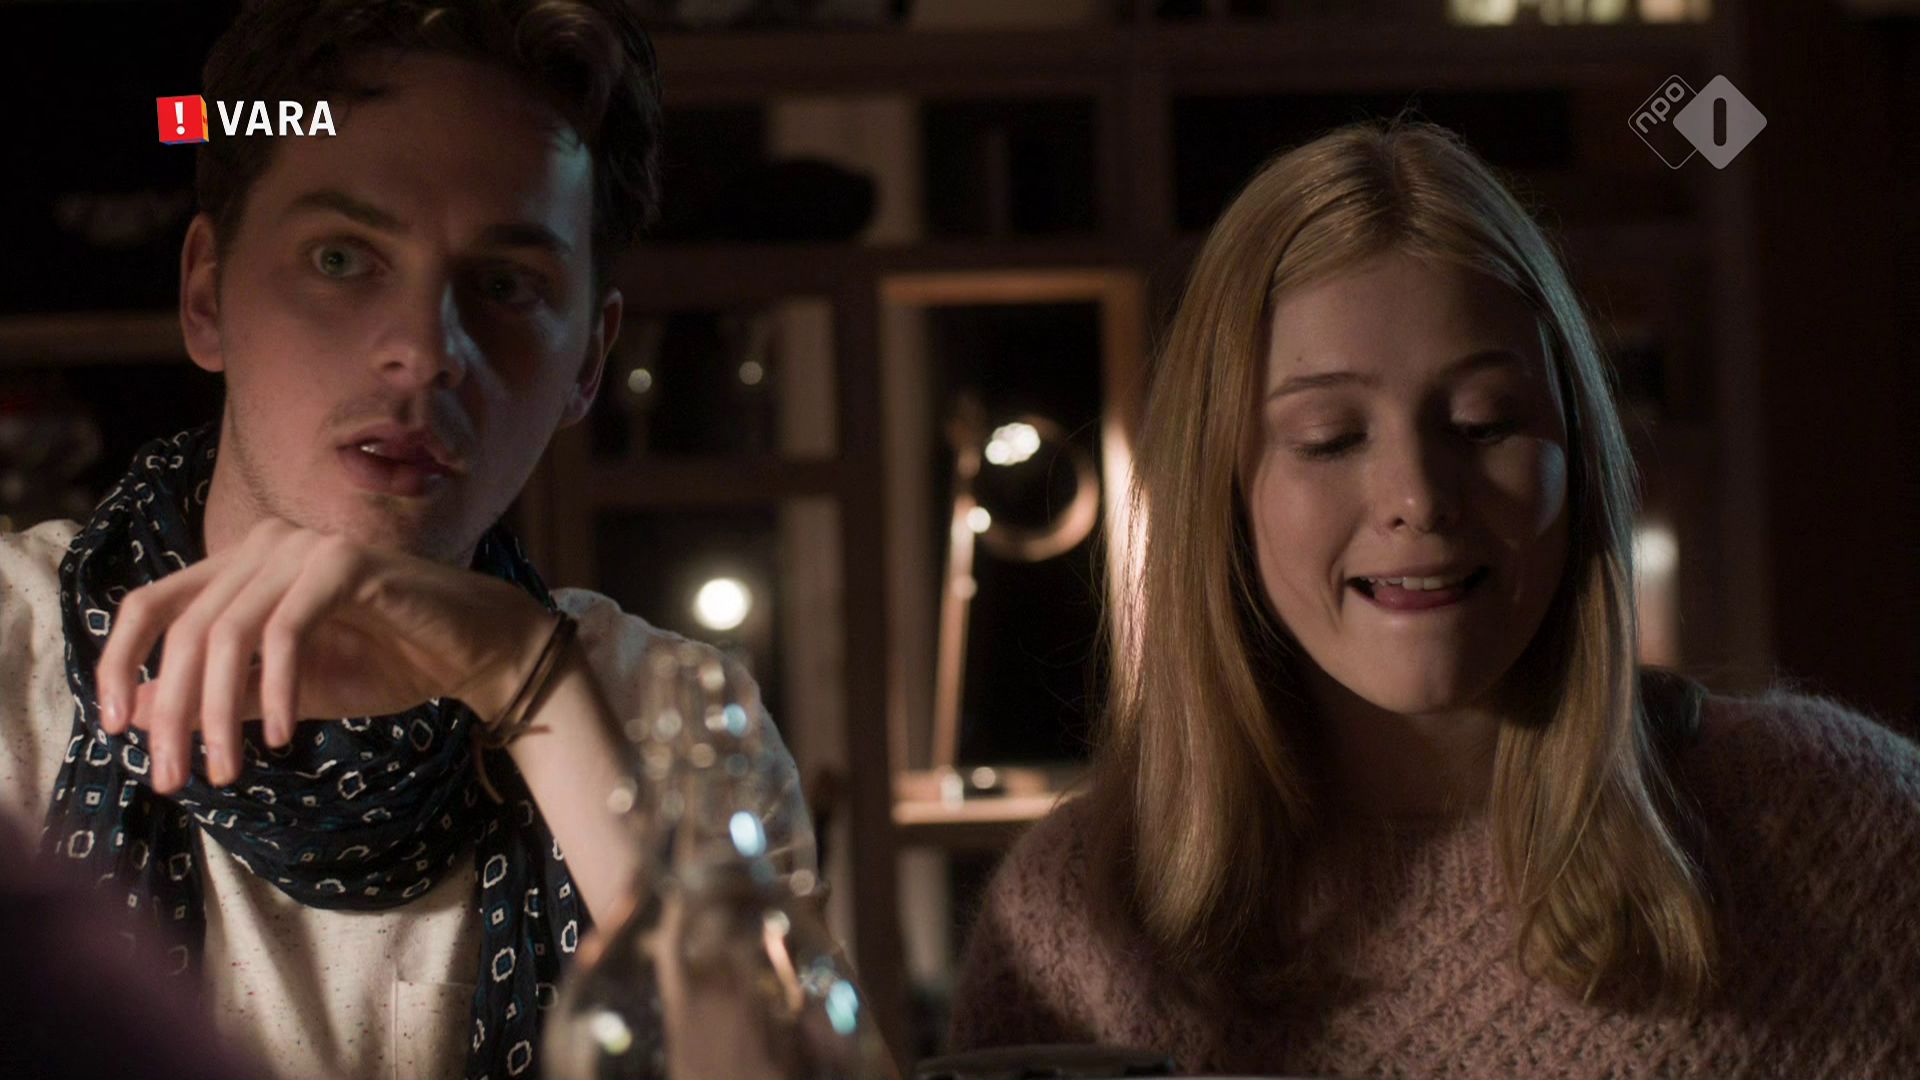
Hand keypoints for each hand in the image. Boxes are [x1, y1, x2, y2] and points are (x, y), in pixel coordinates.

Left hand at [93, 518, 552, 792]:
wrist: (476, 651)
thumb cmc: (388, 664)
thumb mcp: (288, 692)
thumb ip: (224, 696)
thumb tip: (142, 716)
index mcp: (242, 564)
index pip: (151, 605)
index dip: (119, 665)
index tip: (117, 731)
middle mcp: (264, 544)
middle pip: (183, 628)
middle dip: (171, 711)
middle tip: (172, 778)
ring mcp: (304, 547)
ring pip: (227, 634)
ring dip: (218, 713)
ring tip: (226, 770)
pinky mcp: (344, 564)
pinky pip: (285, 632)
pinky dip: (278, 691)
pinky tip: (287, 736)